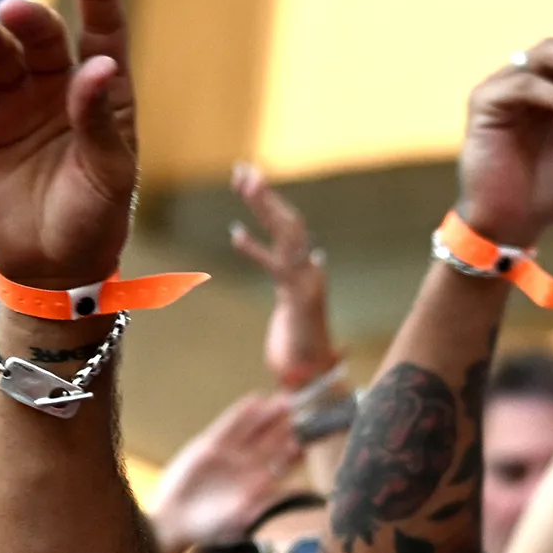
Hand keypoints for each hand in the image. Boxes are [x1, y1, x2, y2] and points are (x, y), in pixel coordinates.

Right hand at [0, 0, 136, 289]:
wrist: (50, 266)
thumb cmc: (93, 222)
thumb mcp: (108, 176)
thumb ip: (100, 123)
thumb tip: (100, 67)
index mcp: (103, 97)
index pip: (103, 35)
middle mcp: (58, 92)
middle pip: (42, 40)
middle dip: (29, 22)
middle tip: (14, 13)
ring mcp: (16, 106)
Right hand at [148, 392, 300, 552]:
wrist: (174, 521)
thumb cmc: (211, 527)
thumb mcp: (243, 521)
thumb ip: (266, 506)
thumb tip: (296, 497)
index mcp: (261, 483)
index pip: (285, 462)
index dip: (298, 448)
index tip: (312, 437)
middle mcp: (250, 465)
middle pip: (274, 440)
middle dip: (288, 425)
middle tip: (306, 408)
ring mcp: (231, 453)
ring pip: (255, 429)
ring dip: (269, 415)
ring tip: (285, 399)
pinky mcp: (210, 445)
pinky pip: (228, 426)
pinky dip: (240, 414)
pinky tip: (255, 401)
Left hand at [229, 163, 338, 388]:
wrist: (314, 382)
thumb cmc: (302, 352)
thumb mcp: (294, 310)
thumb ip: (296, 285)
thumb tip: (317, 260)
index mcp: (306, 272)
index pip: (291, 227)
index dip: (271, 202)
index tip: (250, 179)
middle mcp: (310, 273)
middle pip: (290, 223)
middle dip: (267, 196)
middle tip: (244, 169)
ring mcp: (306, 285)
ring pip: (289, 235)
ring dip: (267, 208)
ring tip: (245, 184)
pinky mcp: (299, 300)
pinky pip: (278, 268)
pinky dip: (257, 250)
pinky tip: (236, 235)